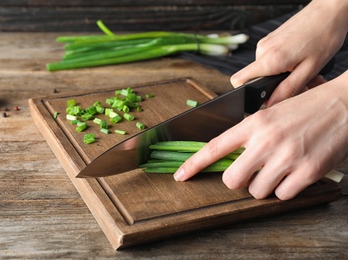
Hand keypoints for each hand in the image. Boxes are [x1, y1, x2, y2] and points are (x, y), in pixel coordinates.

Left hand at [174, 71, 347, 199]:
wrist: (342, 104)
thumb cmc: (307, 107)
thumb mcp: (272, 112)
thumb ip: (250, 133)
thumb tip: (232, 155)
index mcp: (254, 123)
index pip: (215, 146)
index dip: (194, 164)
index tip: (181, 176)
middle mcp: (266, 141)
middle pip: (232, 180)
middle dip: (238, 180)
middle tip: (249, 172)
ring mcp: (286, 157)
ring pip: (257, 191)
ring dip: (264, 185)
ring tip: (278, 169)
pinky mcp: (307, 172)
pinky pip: (283, 196)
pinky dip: (286, 189)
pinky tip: (294, 173)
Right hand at [231, 0, 347, 106]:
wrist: (329, 11)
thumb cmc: (324, 35)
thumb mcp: (309, 69)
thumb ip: (287, 89)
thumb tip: (272, 105)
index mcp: (270, 60)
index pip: (238, 80)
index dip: (246, 93)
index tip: (264, 98)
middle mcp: (262, 50)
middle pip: (256, 78)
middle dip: (275, 86)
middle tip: (300, 83)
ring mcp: (265, 44)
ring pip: (265, 69)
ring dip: (281, 75)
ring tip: (302, 70)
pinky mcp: (270, 40)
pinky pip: (269, 59)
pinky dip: (282, 64)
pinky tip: (299, 60)